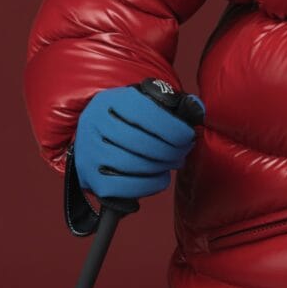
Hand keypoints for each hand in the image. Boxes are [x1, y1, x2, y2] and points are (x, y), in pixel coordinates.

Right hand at [73, 84, 203, 199]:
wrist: (97, 138)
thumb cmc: (129, 120)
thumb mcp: (146, 102)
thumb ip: (173, 102)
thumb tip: (196, 109)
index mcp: (111, 100)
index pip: (145, 113)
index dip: (172, 128)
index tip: (188, 136)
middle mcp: (94, 123)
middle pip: (139, 141)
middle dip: (169, 151)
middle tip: (182, 153)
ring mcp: (89, 151)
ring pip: (130, 164)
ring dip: (160, 167)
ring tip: (172, 164)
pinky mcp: (89, 177)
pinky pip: (121, 187)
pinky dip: (147, 186)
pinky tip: (160, 178)